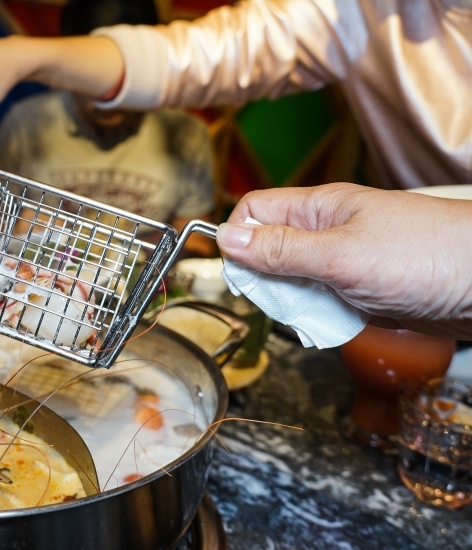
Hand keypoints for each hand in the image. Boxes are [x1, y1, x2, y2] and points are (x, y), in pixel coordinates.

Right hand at [215, 183, 471, 338]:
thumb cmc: (427, 256)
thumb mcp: (341, 254)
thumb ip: (281, 249)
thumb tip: (227, 238)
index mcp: (319, 208)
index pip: (255, 212)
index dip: (239, 239)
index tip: (241, 272)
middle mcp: (326, 232)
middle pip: (267, 250)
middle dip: (266, 279)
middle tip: (286, 297)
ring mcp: (342, 262)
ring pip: (291, 281)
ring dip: (294, 302)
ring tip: (320, 309)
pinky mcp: (358, 290)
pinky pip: (319, 302)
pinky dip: (320, 316)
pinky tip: (337, 321)